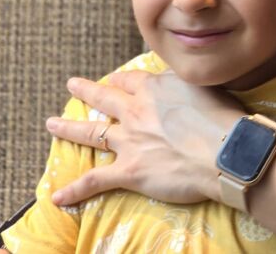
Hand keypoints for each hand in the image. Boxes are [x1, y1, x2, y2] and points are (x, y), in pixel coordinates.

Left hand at [45, 70, 243, 205]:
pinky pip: (95, 181)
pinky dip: (74, 190)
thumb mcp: (203, 86)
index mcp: (155, 88)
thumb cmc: (222, 117)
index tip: (113, 79)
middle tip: (71, 84)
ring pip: (92, 132)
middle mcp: (137, 111)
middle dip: (86, 90)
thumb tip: (177, 85)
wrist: (224, 151)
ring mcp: (130, 141)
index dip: (120, 79)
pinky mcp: (129, 171)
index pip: (130, 80)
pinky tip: (57, 196)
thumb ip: (182, 84)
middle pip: (105, 97)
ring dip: (69, 127)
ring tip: (51, 124)